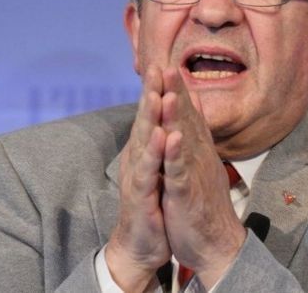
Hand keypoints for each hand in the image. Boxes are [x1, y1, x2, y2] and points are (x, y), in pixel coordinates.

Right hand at [106, 67, 170, 291]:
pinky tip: (162, 137)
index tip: (166, 61)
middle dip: (151, 92)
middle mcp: (138, 158)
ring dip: (152, 117)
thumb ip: (164, 142)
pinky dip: (156, 153)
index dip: (158, 89)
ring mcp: (138, 176)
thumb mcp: (161, 168)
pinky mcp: (141, 195)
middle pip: (145, 120)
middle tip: (156, 65)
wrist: (142, 245)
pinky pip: (149, 171)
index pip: (152, 115)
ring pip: (144, 141)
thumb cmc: (154, 204)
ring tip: (160, 94)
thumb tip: (169, 118)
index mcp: (145, 150)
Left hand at [160, 67, 246, 288]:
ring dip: (176, 116)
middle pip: (186, 120)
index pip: (187, 114)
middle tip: (167, 65)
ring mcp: (193, 174)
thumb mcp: (200, 163)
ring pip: (183, 140)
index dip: (177, 90)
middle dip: (176, 93)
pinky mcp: (187, 194)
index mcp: (196, 150)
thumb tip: (196, 105)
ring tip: (168, 92)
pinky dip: (176, 154)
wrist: (216, 244)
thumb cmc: (203, 204)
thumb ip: (197, 133)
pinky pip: (180, 171)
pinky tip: (172, 137)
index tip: (167, 64)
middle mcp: (198, 157)